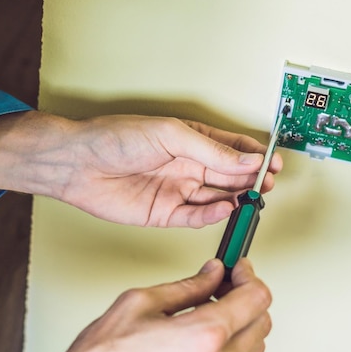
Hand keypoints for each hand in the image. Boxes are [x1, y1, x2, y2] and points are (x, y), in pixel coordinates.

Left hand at [0, 112, 282, 226]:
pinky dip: (213, 215)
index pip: (233, 150)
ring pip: (217, 197)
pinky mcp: (165, 213)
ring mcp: (178, 190)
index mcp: (192, 140)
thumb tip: (246, 160)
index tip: (273, 163)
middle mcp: (188, 165)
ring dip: (237, 198)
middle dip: (252, 180)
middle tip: (267, 184)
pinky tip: (225, 208)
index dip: (255, 157)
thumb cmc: (115, 138)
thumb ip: (210, 150)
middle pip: (230, 175)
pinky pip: (196, 217)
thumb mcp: (170, 135)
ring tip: (252, 198)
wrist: (77, 164)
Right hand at [37, 258, 271, 351]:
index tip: (237, 267)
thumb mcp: (142, 303)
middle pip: (262, 320)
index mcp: (205, 336)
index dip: (248, 275)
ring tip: (214, 307)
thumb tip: (212, 273)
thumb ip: (188, 285)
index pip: (257, 296)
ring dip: (242, 321)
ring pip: (254, 345)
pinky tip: (209, 332)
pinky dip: (232, 344)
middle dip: (247, 295)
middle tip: (225, 283)